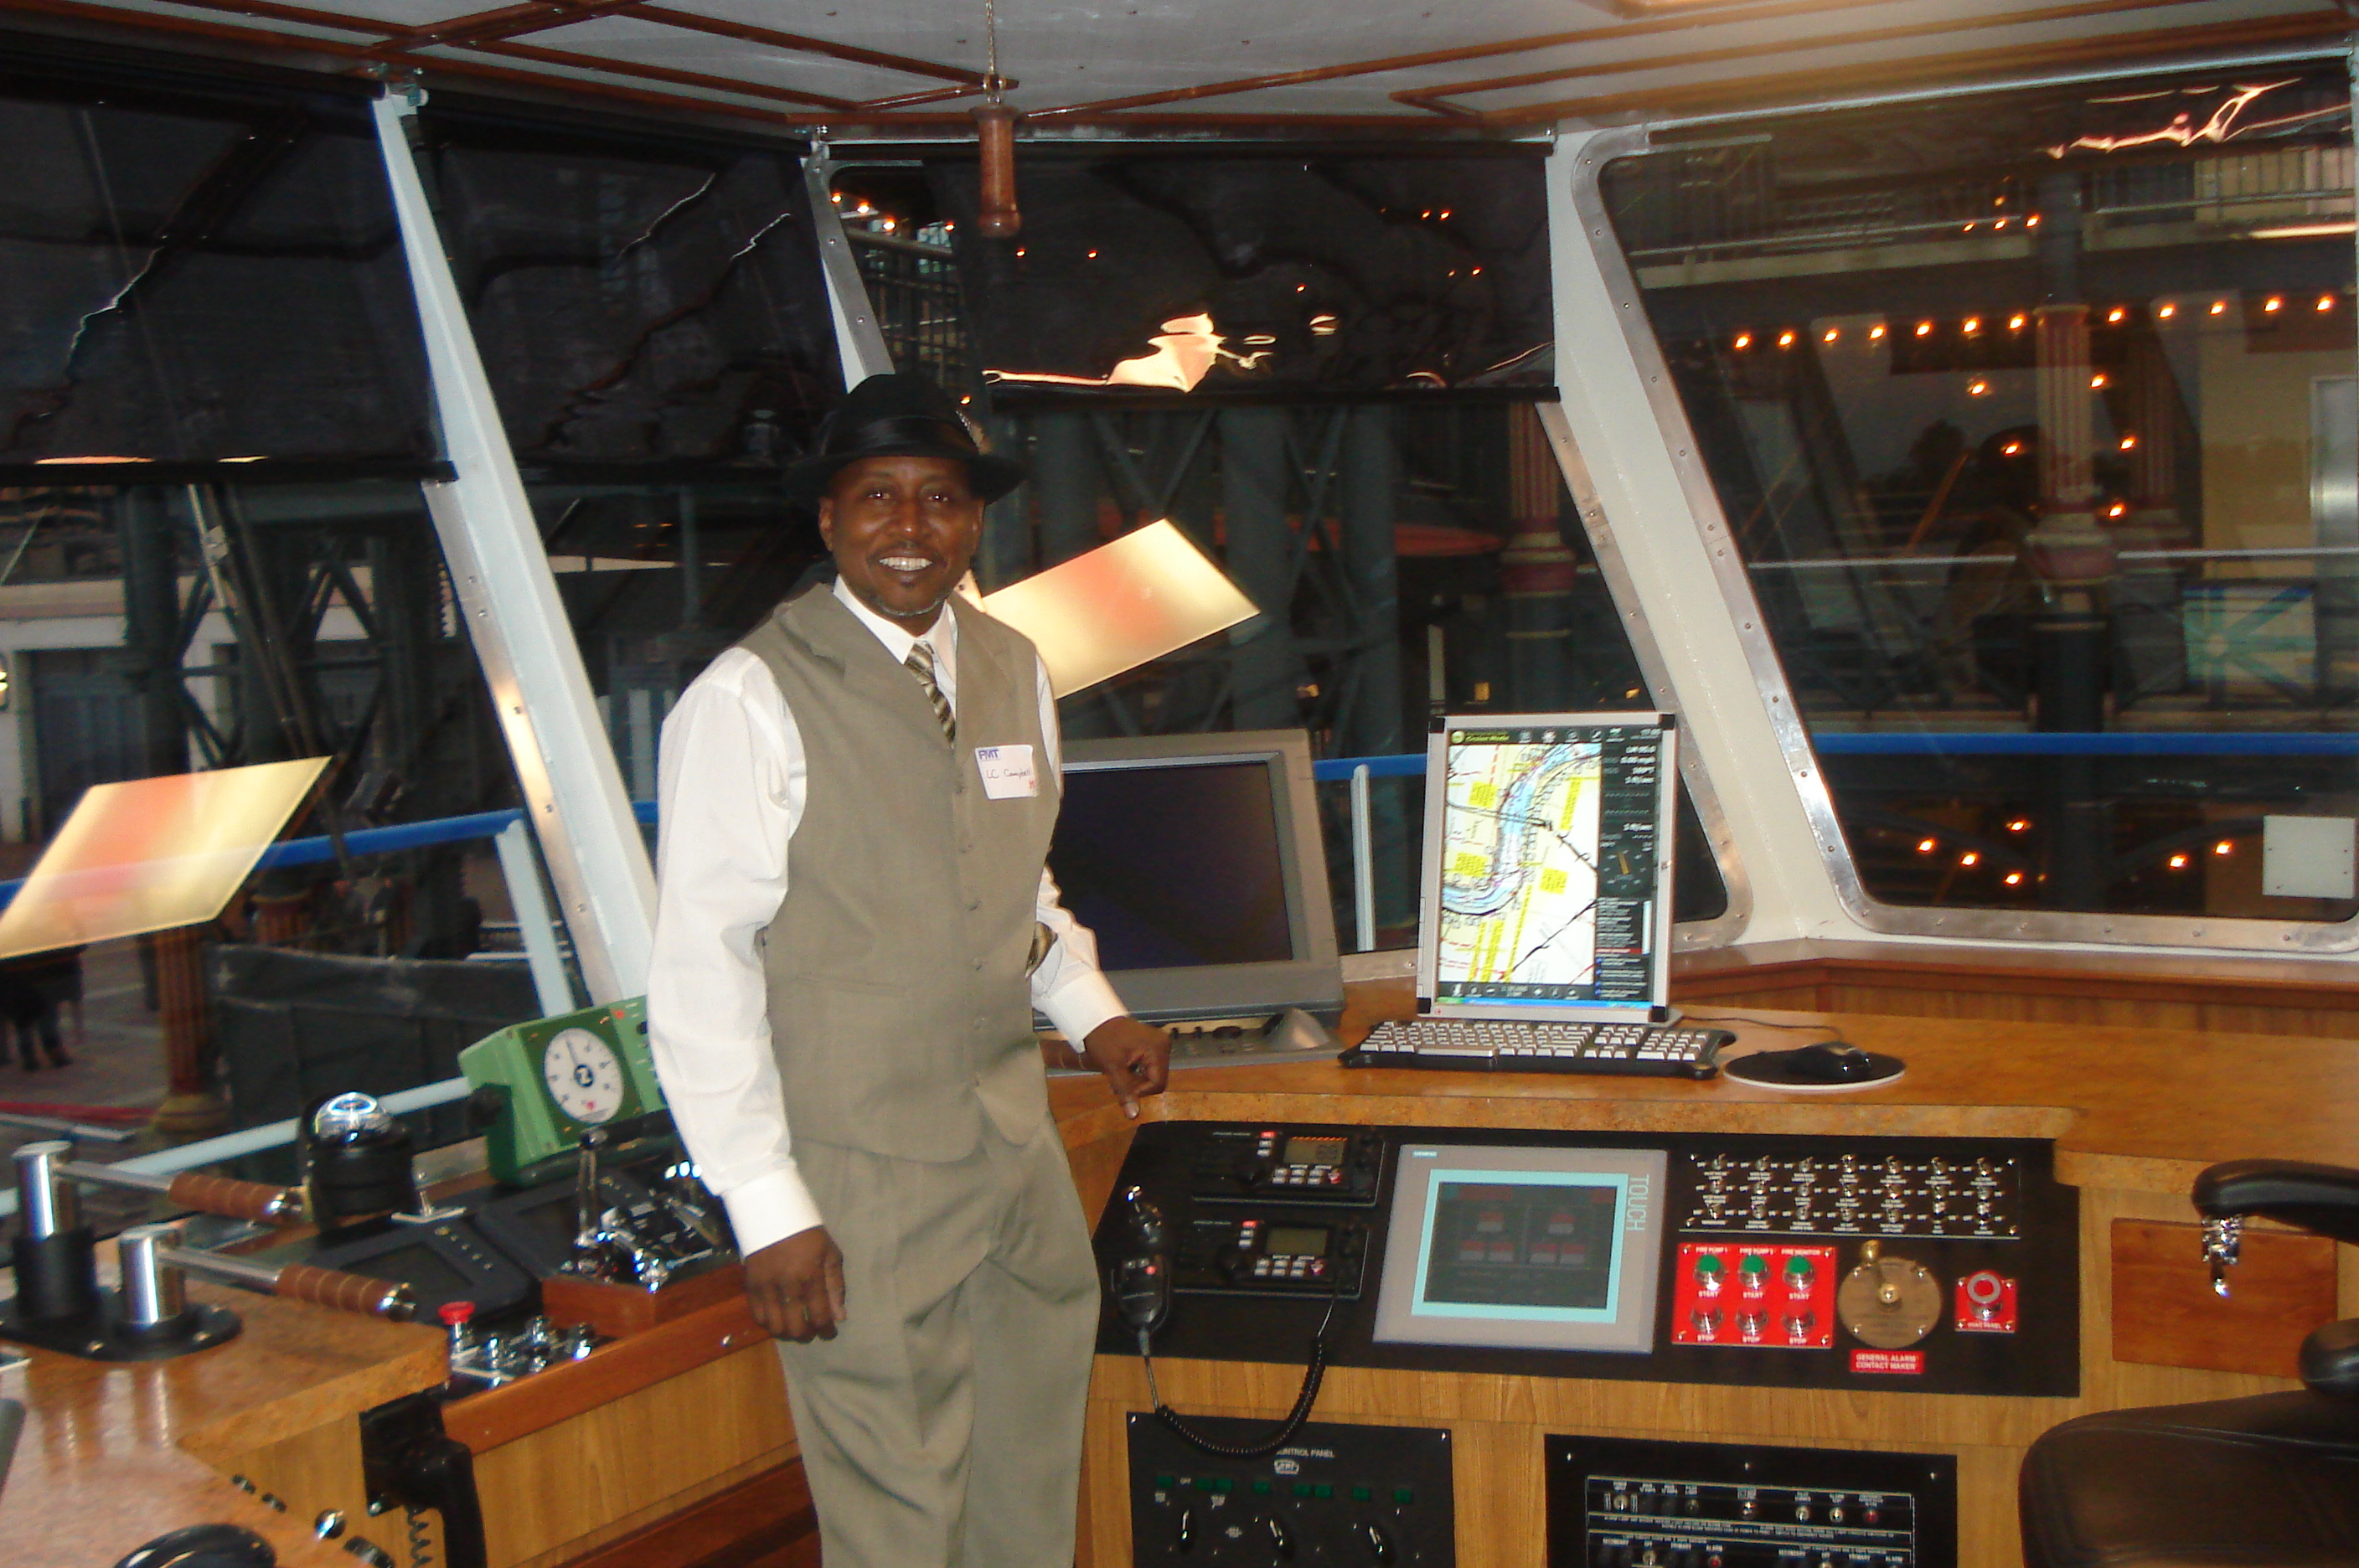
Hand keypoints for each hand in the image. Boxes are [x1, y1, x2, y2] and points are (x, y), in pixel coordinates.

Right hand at [742, 1225, 846, 1341]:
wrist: (773, 1216)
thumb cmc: (808, 1235)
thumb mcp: (830, 1254)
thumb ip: (836, 1286)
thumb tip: (839, 1317)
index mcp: (811, 1277)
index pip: (819, 1316)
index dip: (826, 1331)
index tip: (829, 1333)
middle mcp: (787, 1286)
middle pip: (796, 1327)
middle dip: (807, 1335)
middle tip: (812, 1332)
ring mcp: (766, 1287)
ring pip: (775, 1326)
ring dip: (787, 1333)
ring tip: (795, 1328)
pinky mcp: (751, 1286)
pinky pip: (758, 1316)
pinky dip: (769, 1324)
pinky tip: (778, 1320)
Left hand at [1082, 1015, 1170, 1118]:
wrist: (1094, 1019)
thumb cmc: (1103, 1040)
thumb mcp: (1113, 1067)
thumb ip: (1125, 1091)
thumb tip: (1133, 1116)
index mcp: (1157, 1048)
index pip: (1158, 1083)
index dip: (1140, 1091)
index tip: (1122, 1089)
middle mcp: (1163, 1045)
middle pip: (1156, 1079)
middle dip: (1138, 1085)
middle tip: (1118, 1082)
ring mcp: (1158, 1043)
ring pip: (1152, 1074)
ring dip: (1136, 1079)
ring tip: (1119, 1074)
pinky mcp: (1152, 1044)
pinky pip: (1149, 1065)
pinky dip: (1137, 1071)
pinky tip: (1124, 1068)